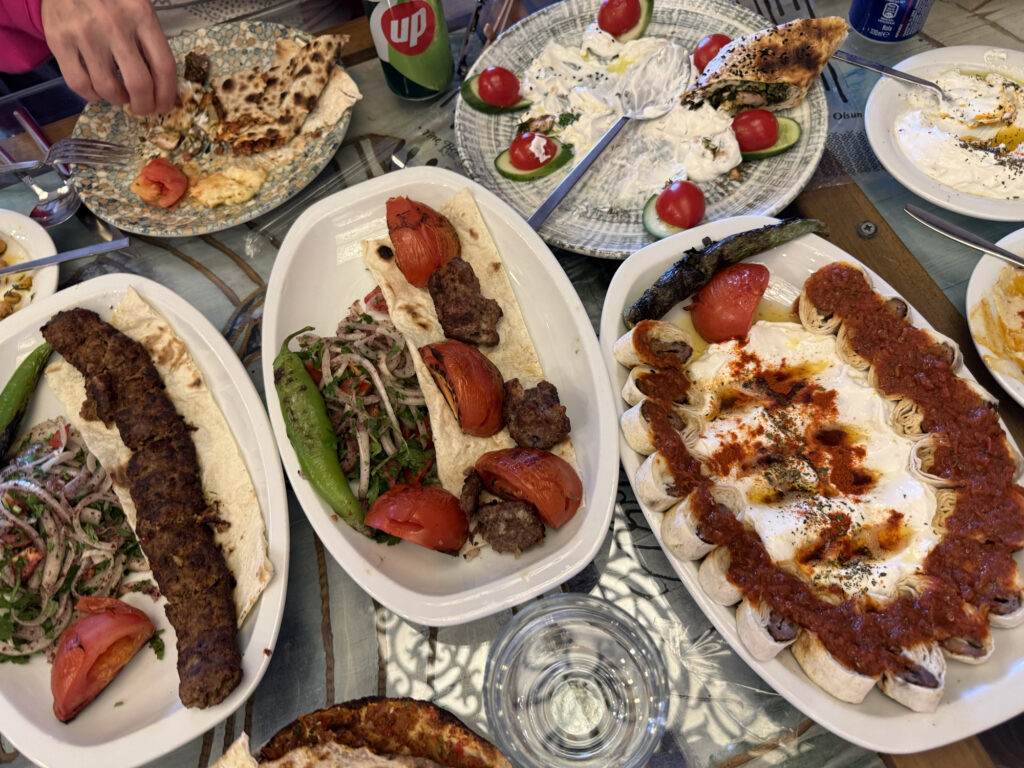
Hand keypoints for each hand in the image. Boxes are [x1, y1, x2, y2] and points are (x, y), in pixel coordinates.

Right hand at [40, 0, 177, 114]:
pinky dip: (92, 95)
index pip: (164, 66)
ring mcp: (85, 34)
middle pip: (139, 84)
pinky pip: (79, 84)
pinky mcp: (59, 40)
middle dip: (145, 106)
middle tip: (143, 108)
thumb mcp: (137, 6)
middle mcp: (114, 26)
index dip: (167, 94)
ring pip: (108, 88)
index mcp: (141, 15)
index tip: (165, 106)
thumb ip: (150, 38)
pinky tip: (97, 89)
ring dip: (118, 100)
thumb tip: (164, 84)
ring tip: (120, 95)